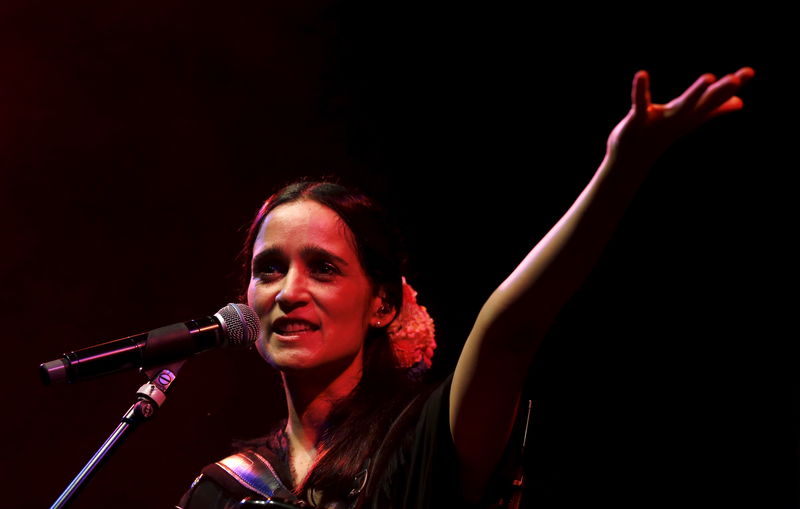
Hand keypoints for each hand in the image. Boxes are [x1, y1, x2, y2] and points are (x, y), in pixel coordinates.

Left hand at [607, 67, 754, 166]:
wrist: (634, 157)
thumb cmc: (663, 133)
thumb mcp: (691, 119)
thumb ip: (715, 109)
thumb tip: (741, 102)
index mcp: (692, 114)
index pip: (716, 98)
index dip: (732, 85)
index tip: (750, 71)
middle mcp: (680, 117)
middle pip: (704, 103)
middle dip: (720, 91)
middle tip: (736, 79)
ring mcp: (660, 119)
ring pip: (682, 105)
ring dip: (695, 93)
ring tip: (710, 77)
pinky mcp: (639, 119)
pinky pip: (640, 103)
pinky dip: (640, 90)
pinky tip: (641, 74)